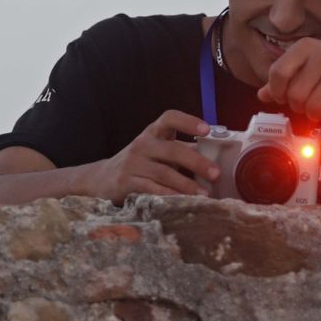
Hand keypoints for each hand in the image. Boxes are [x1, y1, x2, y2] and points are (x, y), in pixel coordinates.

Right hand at [90, 110, 219, 200]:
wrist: (102, 178)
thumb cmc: (141, 163)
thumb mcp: (158, 151)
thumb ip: (182, 150)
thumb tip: (218, 155)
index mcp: (153, 132)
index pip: (169, 118)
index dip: (188, 121)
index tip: (206, 130)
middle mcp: (142, 144)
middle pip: (172, 149)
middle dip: (196, 161)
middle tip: (215, 173)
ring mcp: (132, 164)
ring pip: (163, 173)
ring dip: (186, 185)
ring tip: (204, 195)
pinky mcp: (126, 183)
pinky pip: (151, 190)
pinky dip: (168, 196)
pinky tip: (182, 202)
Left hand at [256, 39, 320, 120]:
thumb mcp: (307, 64)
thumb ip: (284, 78)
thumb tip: (262, 94)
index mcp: (305, 48)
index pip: (278, 72)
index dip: (277, 91)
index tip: (283, 97)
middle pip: (296, 93)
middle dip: (297, 106)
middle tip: (304, 106)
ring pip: (314, 104)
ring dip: (313, 114)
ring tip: (317, 111)